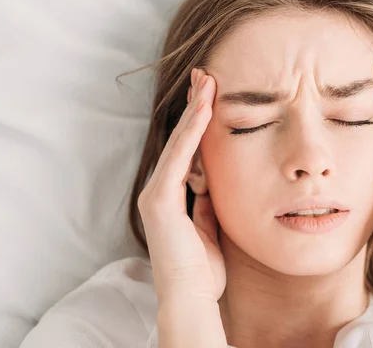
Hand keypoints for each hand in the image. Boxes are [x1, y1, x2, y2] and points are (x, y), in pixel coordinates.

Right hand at [137, 68, 225, 304]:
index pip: (189, 150)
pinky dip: (193, 131)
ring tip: (207, 80)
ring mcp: (157, 193)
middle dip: (194, 106)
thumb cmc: (203, 268)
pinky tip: (205, 108)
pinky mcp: (159, 199)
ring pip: (180, 142)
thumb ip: (209, 202)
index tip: (212, 97)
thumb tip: (215, 182)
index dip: (199, 123)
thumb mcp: (211, 226)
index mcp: (173, 196)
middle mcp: (161, 190)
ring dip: (195, 109)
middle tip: (206, 75)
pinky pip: (180, 158)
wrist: (191, 297)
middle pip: (182, 139)